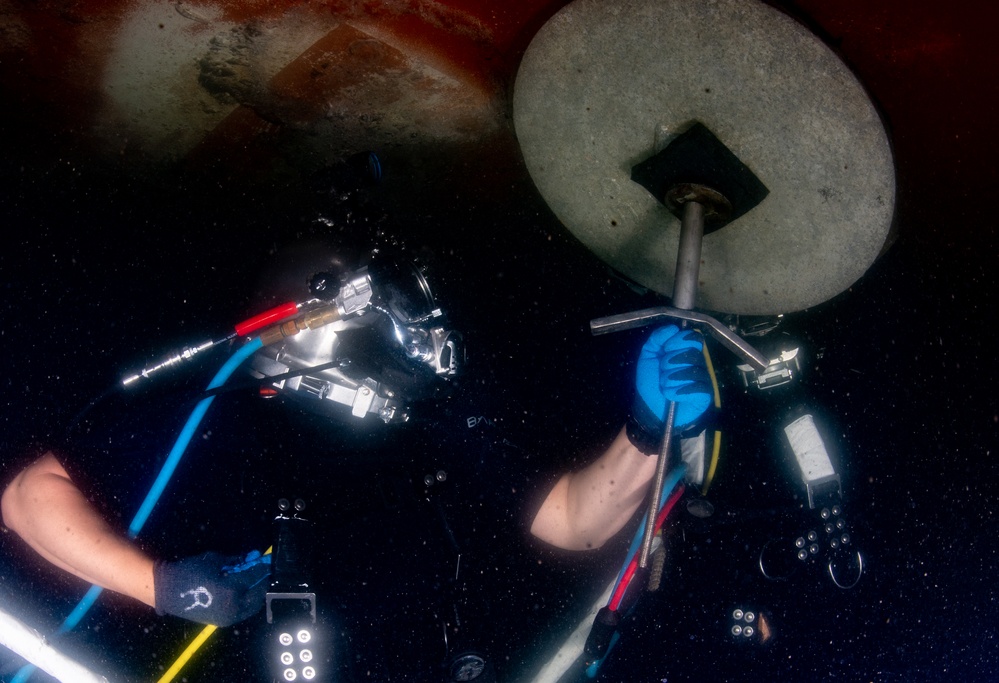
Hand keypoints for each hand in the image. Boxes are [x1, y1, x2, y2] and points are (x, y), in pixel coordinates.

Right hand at [154, 550, 270, 626]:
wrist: (166, 592)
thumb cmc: (189, 571)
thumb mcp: (214, 560)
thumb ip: (236, 560)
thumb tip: (252, 557)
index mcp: (231, 590)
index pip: (255, 576)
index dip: (263, 566)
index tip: (268, 559)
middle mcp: (233, 607)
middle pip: (259, 593)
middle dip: (262, 581)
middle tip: (263, 570)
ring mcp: (228, 617)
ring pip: (253, 605)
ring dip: (256, 592)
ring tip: (253, 580)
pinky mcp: (223, 622)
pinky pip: (242, 612)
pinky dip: (247, 601)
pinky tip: (243, 591)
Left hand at [628, 325, 710, 452]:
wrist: (648, 409)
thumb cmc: (650, 384)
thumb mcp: (648, 356)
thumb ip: (657, 338)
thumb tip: (673, 327)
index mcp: (684, 353)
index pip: (693, 337)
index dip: (679, 341)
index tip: (666, 349)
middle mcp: (697, 365)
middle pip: (693, 353)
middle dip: (671, 362)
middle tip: (663, 372)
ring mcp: (702, 381)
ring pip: (693, 370)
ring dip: (671, 379)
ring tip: (664, 386)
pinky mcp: (704, 397)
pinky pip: (698, 387)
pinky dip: (680, 391)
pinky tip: (671, 396)